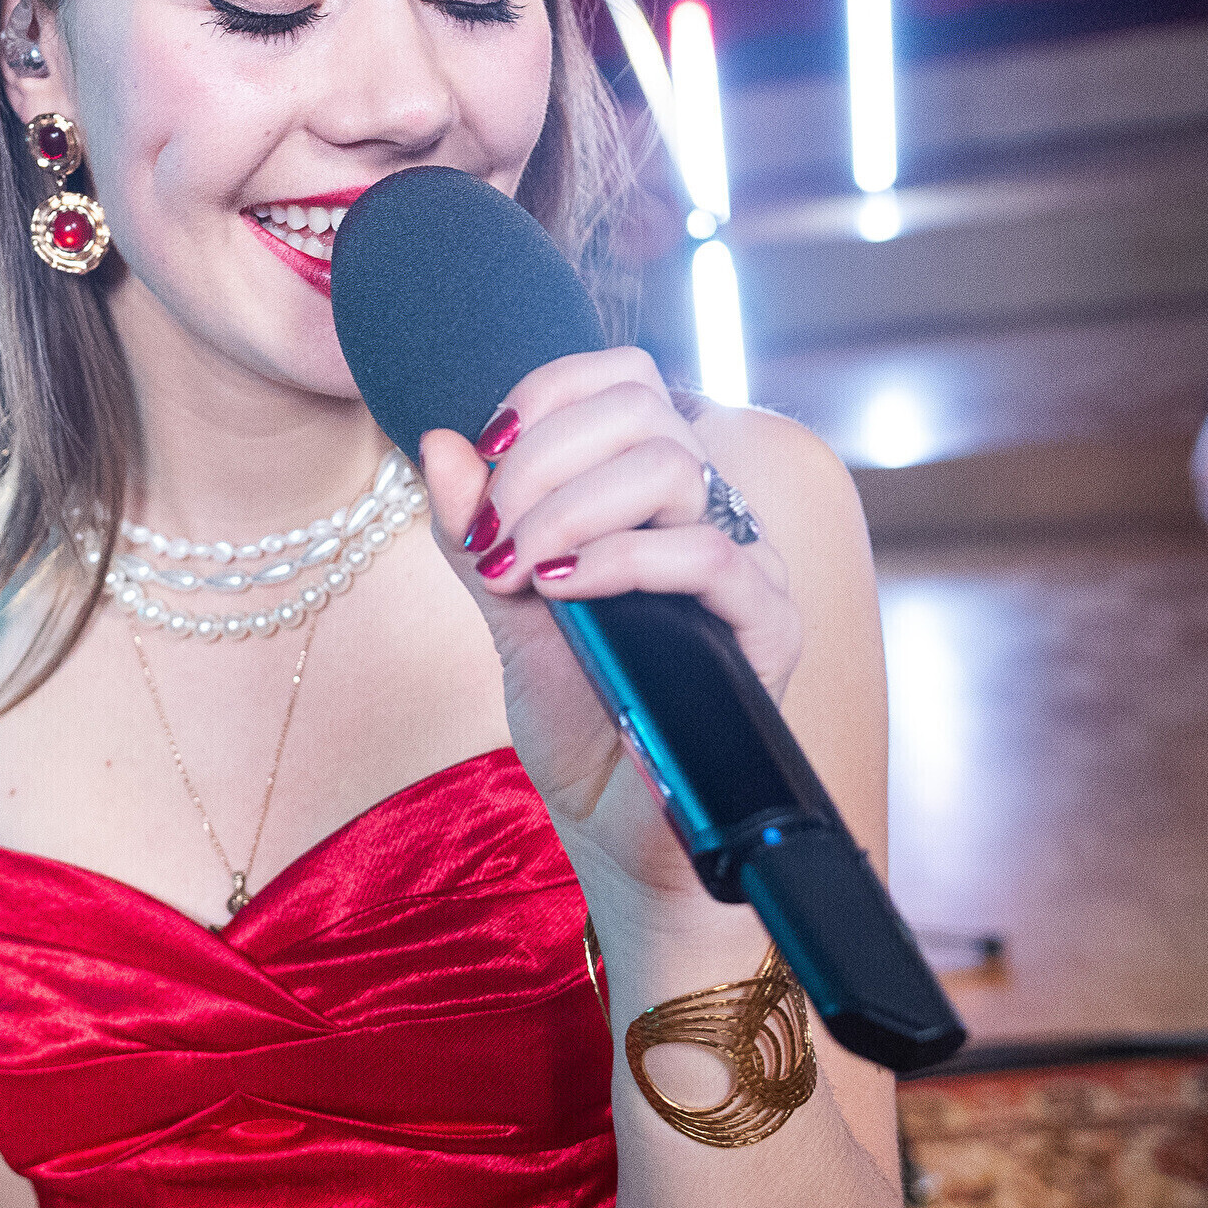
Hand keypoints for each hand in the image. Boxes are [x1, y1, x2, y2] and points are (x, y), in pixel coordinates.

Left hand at [416, 348, 799, 913]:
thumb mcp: (506, 612)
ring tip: (520, 569)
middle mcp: (706, 513)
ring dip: (569, 506)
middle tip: (493, 537)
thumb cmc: (578, 718)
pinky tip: (563, 589)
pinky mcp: (767, 627)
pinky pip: (708, 554)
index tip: (485, 458)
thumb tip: (440, 442)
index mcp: (650, 494)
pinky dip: (621, 559)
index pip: (623, 379)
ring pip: (672, 466)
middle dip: (540, 459)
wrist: (615, 827)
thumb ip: (475, 531)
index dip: (546, 395)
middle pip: (642, 408)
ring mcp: (744, 566)